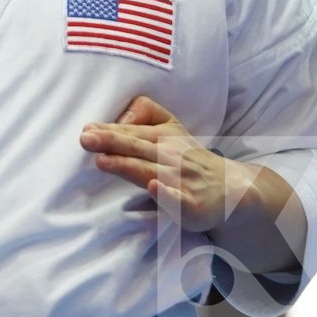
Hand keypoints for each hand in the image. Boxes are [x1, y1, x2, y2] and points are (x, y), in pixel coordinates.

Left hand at [79, 94, 249, 232]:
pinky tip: (152, 187)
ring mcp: (182, 180)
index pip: (132, 133)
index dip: (109, 131)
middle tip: (86, 139)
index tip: (86, 129)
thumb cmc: (187, 156)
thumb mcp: (170, 126)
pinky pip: (178, 199)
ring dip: (127, 165)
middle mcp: (171, 156)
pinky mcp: (191, 204)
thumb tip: (118, 116)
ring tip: (103, 160)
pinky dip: (166, 193)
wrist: (230, 187)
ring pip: (151, 171)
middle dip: (112, 142)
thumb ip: (144, 112)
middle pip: (138, 148)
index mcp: (164, 136)